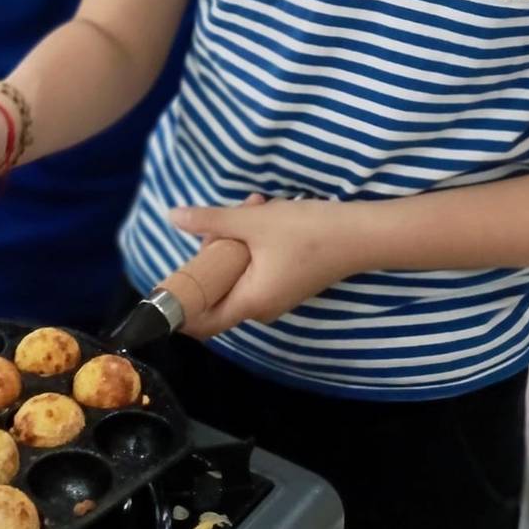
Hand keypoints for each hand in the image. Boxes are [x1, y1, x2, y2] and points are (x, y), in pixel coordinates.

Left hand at [170, 198, 347, 337]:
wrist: (361, 235)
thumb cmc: (307, 233)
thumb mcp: (253, 222)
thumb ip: (211, 221)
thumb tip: (174, 217)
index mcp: (250, 303)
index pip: (201, 322)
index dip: (179, 308)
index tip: (166, 281)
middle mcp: (261, 307)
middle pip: (217, 289)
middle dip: (212, 251)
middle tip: (224, 220)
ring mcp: (276, 295)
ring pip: (236, 271)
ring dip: (235, 239)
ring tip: (252, 206)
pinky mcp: (286, 281)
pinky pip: (255, 266)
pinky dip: (252, 242)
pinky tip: (263, 211)